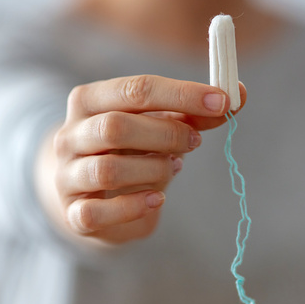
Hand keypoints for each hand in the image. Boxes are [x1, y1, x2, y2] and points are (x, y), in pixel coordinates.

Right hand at [36, 74, 245, 244]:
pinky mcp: (72, 214)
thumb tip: (237, 95)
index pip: (136, 90)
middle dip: (167, 134)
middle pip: (116, 127)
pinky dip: (133, 207)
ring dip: (154, 170)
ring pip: (108, 170)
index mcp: (89, 101)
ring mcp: (67, 176)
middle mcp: (69, 136)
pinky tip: (157, 200)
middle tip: (195, 143)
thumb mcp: (157, 127)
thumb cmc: (129, 151)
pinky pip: (96, 212)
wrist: (92, 194)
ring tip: (173, 169)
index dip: (183, 95)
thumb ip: (192, 114)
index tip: (222, 101)